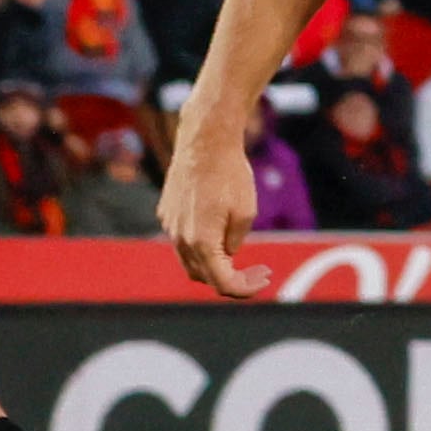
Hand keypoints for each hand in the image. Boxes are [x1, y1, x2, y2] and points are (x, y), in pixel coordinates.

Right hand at [157, 131, 271, 299]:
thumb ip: (235, 242)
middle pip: (204, 276)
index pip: (222, 283)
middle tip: (257, 271)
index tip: (263, 278)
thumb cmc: (230, 175)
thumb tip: (228, 255)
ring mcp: (170, 226)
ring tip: (238, 254)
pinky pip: (183, 239)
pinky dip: (200, 245)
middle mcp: (180, 239)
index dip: (245, 288)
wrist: (205, 142)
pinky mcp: (166, 213)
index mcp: (202, 243)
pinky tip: (219, 230)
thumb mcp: (246, 213)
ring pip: (190, 260)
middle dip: (231, 279)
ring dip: (213, 264)